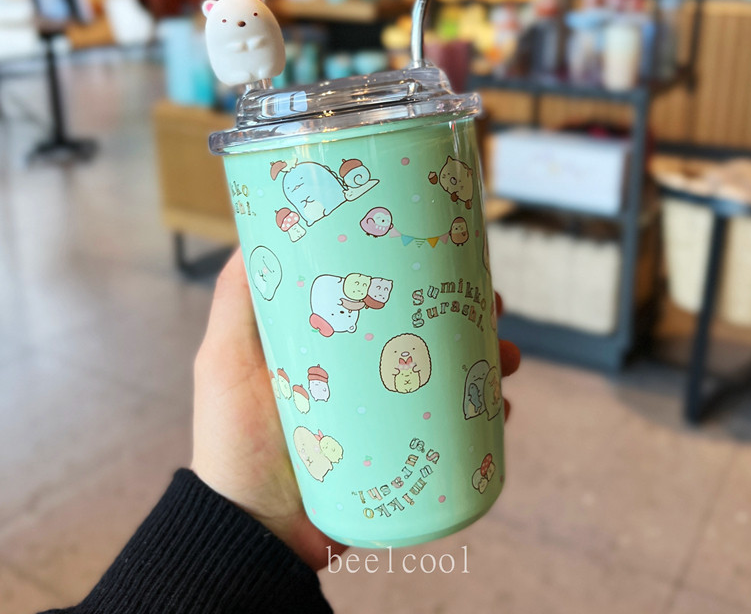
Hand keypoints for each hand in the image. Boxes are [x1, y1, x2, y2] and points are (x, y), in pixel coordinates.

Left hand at [192, 249, 520, 570]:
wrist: (252, 534)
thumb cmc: (231, 442)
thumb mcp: (223, 360)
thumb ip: (234, 299)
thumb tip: (255, 234)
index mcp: (333, 347)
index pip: (387, 300)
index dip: (421, 276)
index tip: (451, 255)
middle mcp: (365, 376)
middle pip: (427, 334)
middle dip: (468, 316)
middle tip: (496, 306)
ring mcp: (386, 418)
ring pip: (449, 379)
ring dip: (488, 362)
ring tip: (508, 358)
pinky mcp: (402, 459)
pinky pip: (454, 434)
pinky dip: (484, 418)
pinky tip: (503, 410)